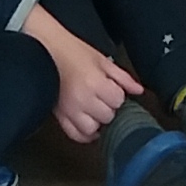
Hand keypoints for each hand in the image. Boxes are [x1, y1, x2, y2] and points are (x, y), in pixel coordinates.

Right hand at [32, 20, 143, 142]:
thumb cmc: (73, 51)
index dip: (117, 94)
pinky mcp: (59, 115)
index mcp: (95, 82)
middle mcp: (82, 99)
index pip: (117, 100)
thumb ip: (122, 77)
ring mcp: (69, 110)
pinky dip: (84, 135)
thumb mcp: (102, 59)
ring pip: (92, 129)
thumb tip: (139, 90)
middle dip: (108, 107)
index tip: (111, 88)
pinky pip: (74, 135)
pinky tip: (89, 126)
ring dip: (97, 121)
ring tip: (95, 110)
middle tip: (102, 96)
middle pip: (107, 116)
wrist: (46, 49)